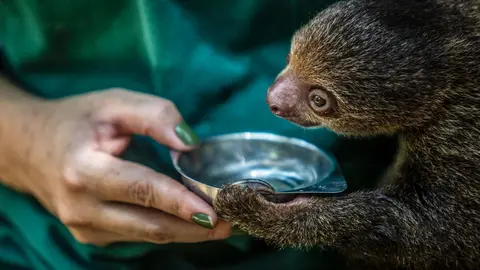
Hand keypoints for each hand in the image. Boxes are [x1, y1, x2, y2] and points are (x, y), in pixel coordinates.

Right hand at [2, 88, 231, 245]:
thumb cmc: (76, 121)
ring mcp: (85, 227)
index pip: (141, 190)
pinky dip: (168, 230)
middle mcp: (81, 208)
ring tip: (222, 226)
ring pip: (147, 235)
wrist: (31, 149)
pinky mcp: (92, 236)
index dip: (180, 202)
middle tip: (233, 224)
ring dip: (187, 233)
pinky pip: (137, 235)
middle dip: (194, 228)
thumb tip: (191, 142)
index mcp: (84, 171)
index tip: (216, 211)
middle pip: (150, 224)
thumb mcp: (113, 103)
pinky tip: (191, 223)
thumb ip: (154, 115)